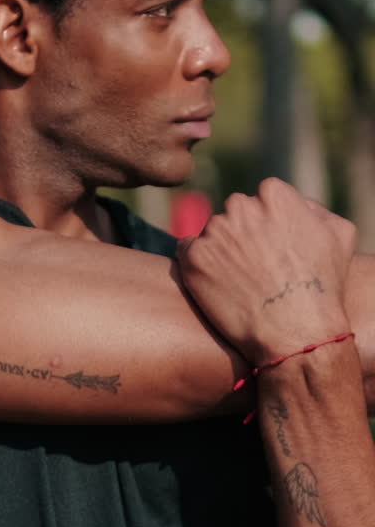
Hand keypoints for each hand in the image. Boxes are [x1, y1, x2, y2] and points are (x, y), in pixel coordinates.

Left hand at [176, 177, 355, 364]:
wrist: (295, 332)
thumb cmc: (322, 287)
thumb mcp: (339, 235)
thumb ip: (314, 208)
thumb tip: (296, 204)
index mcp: (274, 194)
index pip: (262, 198)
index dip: (268, 225)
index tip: (273, 249)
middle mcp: (241, 206)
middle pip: (235, 213)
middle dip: (243, 234)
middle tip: (255, 267)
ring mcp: (215, 232)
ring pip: (212, 233)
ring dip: (221, 250)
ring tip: (239, 281)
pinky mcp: (194, 258)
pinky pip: (187, 251)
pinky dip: (198, 265)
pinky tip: (215, 284)